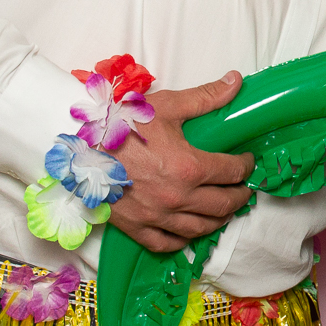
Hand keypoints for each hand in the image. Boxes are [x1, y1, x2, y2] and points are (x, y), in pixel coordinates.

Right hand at [107, 72, 254, 252]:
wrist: (78, 144)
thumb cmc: (122, 123)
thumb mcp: (167, 105)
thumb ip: (206, 97)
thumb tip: (236, 81)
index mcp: (189, 167)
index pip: (231, 172)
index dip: (245, 166)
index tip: (246, 162)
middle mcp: (177, 197)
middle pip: (223, 205)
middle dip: (239, 196)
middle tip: (243, 189)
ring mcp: (157, 216)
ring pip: (200, 228)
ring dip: (219, 220)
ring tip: (225, 210)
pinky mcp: (137, 227)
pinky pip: (166, 244)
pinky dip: (183, 241)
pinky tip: (190, 232)